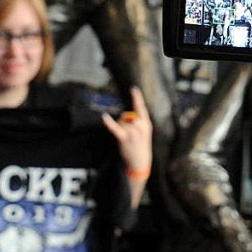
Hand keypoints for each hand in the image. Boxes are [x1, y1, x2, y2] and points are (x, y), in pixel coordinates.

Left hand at [102, 86, 152, 205]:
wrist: (140, 162)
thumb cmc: (141, 146)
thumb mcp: (146, 132)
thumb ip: (139, 122)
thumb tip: (127, 115)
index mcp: (147, 124)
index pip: (142, 108)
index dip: (137, 98)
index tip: (133, 88)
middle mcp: (141, 126)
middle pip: (127, 115)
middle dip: (124, 120)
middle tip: (127, 132)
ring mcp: (133, 132)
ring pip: (121, 121)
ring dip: (120, 127)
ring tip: (126, 138)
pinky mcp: (124, 138)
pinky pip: (115, 128)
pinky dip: (109, 122)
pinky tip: (104, 116)